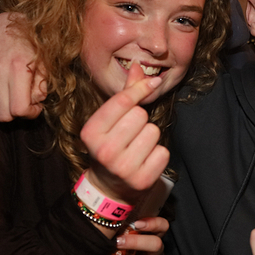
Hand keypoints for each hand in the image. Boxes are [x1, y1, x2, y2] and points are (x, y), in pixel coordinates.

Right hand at [0, 12, 46, 120]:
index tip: (35, 107)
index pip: (19, 110)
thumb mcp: (44, 64)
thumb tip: (33, 105)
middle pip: (3, 115)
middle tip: (24, 102)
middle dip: (16, 113)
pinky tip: (2, 84)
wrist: (4, 21)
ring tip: (13, 93)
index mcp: (18, 68)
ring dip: (4, 105)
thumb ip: (41, 88)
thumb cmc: (30, 43)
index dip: (30, 114)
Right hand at [81, 64, 168, 204]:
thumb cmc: (110, 147)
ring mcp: (124, 168)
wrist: (109, 188)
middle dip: (140, 120)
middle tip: (130, 134)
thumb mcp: (109, 121)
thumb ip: (124, 94)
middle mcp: (105, 151)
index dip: (140, 88)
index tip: (152, 82)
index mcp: (90, 133)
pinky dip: (158, 154)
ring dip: (150, 137)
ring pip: (154, 132)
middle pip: (140, 115)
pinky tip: (145, 161)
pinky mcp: (142, 180)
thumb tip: (138, 66)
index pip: (122, 101)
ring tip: (137, 148)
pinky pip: (163, 152)